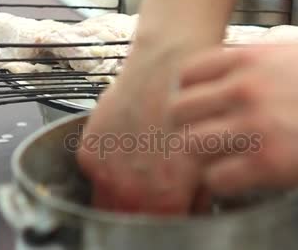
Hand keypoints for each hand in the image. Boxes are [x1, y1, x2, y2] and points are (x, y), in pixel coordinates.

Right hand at [76, 43, 204, 214]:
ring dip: (122, 194)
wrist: (165, 68)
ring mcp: (105, 171)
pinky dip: (107, 167)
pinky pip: (94, 174)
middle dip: (145, 210)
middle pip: (130, 221)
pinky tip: (126, 146)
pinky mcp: (89, 151)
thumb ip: (199, 194)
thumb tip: (195, 210)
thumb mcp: (208, 157)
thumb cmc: (191, 106)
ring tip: (139, 168)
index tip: (173, 208)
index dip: (169, 219)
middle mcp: (131, 190)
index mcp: (164, 198)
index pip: (160, 228)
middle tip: (155, 190)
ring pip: (108, 203)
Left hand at [170, 43, 297, 195]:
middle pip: (180, 109)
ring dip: (200, 156)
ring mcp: (254, 126)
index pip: (188, 72)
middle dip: (187, 124)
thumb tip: (235, 68)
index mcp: (250, 58)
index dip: (187, 91)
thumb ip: (259, 59)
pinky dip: (221, 181)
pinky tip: (236, 177)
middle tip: (200, 135)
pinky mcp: (268, 163)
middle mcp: (245, 88)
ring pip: (191, 145)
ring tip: (217, 159)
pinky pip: (217, 177)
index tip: (196, 103)